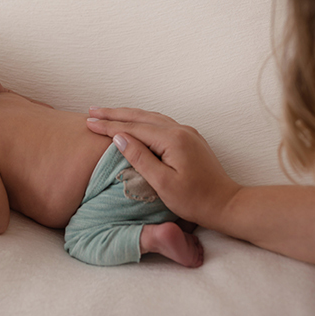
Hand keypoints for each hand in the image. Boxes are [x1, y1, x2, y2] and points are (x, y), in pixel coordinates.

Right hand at [86, 107, 241, 229]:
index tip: (88, 123)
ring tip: (107, 113)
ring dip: (128, 114)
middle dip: (114, 113)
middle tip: (91, 111)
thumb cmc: (195, 200)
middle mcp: (180, 129)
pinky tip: (134, 122)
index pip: (133, 127)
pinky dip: (142, 120)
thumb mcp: (163, 183)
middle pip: (141, 116)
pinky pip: (160, 122)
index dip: (108, 125)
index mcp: (172, 139)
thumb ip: (140, 158)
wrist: (226, 204)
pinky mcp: (190, 139)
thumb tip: (119, 137)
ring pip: (151, 117)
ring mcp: (187, 132)